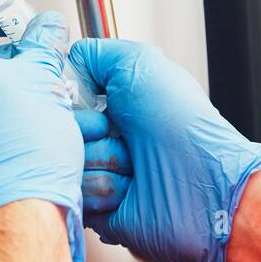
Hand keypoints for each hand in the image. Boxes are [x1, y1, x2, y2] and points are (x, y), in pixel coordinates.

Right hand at [68, 38, 260, 261]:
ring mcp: (100, 172)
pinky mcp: (98, 208)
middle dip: (84, 131)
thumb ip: (95, 53)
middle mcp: (104, 138)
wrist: (204, 184)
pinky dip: (102, 191)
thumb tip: (67, 60)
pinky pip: (76, 196)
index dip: (66, 99)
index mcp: (110, 106)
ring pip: (65, 165)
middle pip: (56, 132)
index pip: (58, 99)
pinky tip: (129, 188)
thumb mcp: (139, 63)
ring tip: (133, 165)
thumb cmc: (181, 125)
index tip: (83, 99)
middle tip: (115, 131)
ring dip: (99, 162)